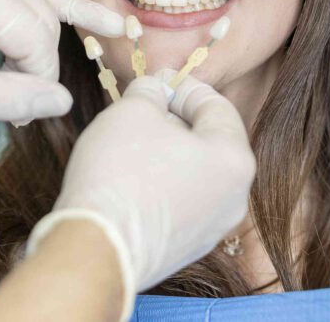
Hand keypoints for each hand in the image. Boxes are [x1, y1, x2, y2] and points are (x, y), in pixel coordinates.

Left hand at [0, 0, 123, 120]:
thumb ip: (10, 101)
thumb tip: (65, 101)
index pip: (35, 39)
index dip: (33, 80)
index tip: (15, 111)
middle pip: (43, 22)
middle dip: (35, 65)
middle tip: (15, 104)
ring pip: (43, 9)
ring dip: (41, 47)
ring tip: (42, 82)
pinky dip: (66, 12)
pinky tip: (108, 24)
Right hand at [26, 74, 254, 319]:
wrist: (95, 247)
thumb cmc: (120, 173)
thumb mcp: (132, 111)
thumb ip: (150, 91)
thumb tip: (153, 90)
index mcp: (234, 160)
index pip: (217, 106)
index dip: (183, 86)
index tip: (156, 81)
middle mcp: (234, 199)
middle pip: (208, 142)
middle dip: (174, 120)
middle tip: (140, 109)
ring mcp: (211, 229)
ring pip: (193, 174)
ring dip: (166, 153)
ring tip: (128, 143)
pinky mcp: (184, 249)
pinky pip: (179, 203)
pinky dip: (159, 184)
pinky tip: (127, 179)